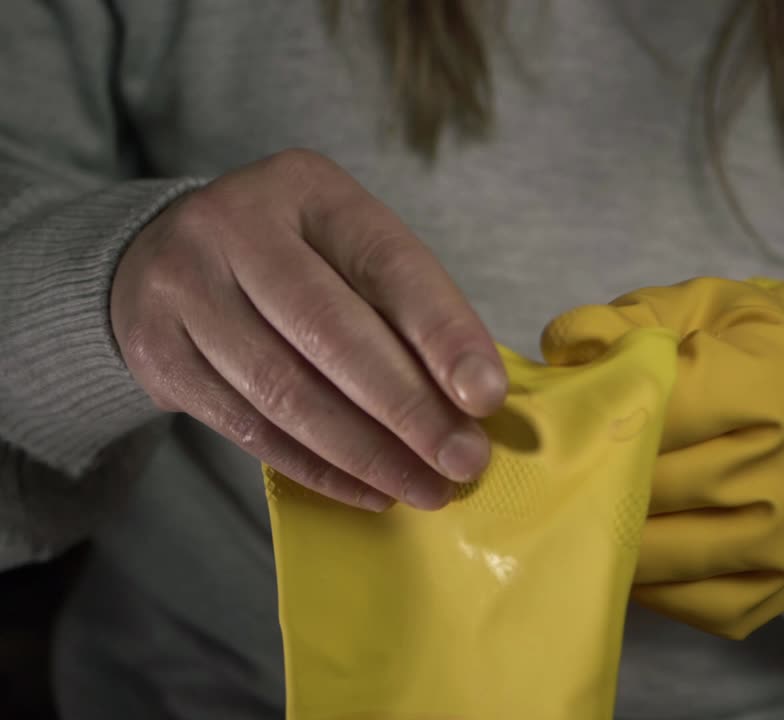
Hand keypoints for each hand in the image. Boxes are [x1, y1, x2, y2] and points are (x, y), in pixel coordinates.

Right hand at [110, 149, 507, 511]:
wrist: (159, 258)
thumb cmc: (290, 261)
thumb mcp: (346, 249)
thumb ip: (405, 308)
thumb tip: (474, 399)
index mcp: (306, 188)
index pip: (388, 264)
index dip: (442, 334)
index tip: (486, 397)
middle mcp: (234, 227)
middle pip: (331, 332)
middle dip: (408, 409)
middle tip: (463, 461)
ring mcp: (185, 289)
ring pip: (286, 390)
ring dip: (368, 452)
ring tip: (426, 487)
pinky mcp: (157, 354)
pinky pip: (250, 428)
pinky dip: (318, 468)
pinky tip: (370, 489)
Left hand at [541, 277, 783, 637]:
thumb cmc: (748, 347)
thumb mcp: (700, 306)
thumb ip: (629, 319)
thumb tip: (564, 346)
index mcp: (778, 386)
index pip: (659, 414)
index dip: (598, 415)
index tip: (559, 416)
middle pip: (656, 486)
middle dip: (588, 479)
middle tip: (537, 474)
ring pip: (665, 553)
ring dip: (606, 537)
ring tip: (564, 514)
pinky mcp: (780, 585)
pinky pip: (690, 603)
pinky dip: (644, 583)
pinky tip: (618, 550)